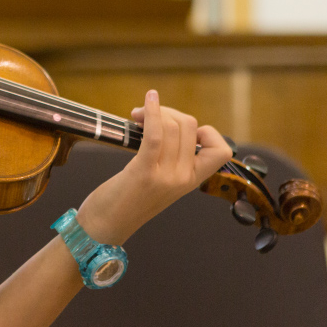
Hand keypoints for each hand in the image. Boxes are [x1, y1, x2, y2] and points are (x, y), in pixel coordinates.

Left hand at [75, 90, 231, 244]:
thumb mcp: (160, 182)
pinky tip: (148, 100)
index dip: (207, 132)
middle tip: (145, 117)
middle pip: (190, 126)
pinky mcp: (144, 172)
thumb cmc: (126, 199)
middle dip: (169, 112)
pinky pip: (156, 134)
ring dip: (155, 112)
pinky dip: (152, 112)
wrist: (104, 226)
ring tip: (137, 116)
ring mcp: (166, 176)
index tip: (181, 131)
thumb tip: (169, 123)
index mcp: (192, 181)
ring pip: (173, 126)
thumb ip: (171, 160)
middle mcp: (184, 179)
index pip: (222, 151)